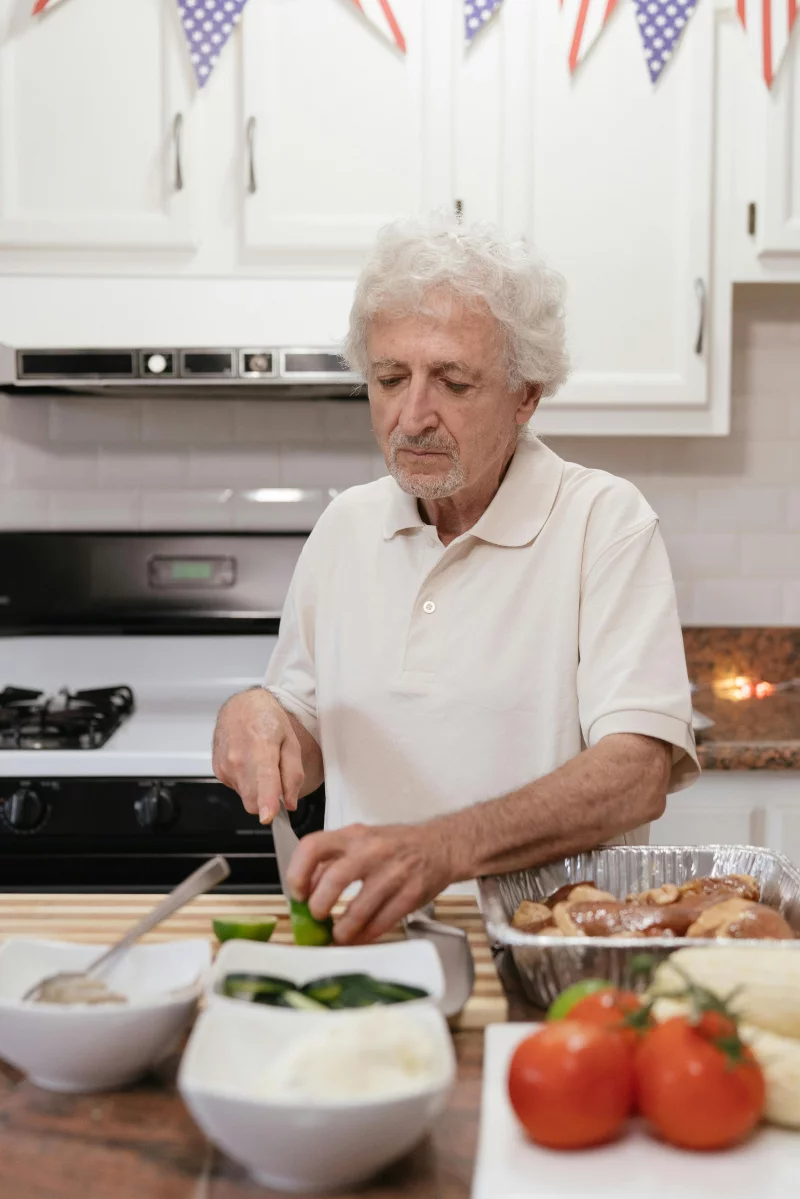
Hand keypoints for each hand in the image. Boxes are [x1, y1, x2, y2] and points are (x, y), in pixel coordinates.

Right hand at [212, 688, 303, 823]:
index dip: (267, 802)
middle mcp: (238, 759)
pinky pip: (237, 789)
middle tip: (276, 780)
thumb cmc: (267, 720)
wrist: (242, 706)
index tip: (268, 816)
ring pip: (245, 797)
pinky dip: (246, 782)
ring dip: (256, 790)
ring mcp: (225, 766)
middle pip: (253, 801)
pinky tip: (249, 763)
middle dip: (267, 800)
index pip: (263, 781)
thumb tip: (291, 801)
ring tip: (261, 764)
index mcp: (261, 748)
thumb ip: (293, 775)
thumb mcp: (291, 742)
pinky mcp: (218, 771)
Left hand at [287, 820, 457, 944]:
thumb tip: (305, 889)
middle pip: (333, 880)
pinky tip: (359, 937)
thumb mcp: (362, 840)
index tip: (297, 893)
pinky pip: (381, 922)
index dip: (298, 873)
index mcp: (353, 835)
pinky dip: (365, 936)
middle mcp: (372, 850)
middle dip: (319, 907)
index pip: (313, 847)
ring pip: (359, 909)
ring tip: (337, 936)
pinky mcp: (411, 894)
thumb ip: (333, 860)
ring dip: (342, 930)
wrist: (441, 845)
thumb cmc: (396, 845)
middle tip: (317, 918)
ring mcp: (394, 872)